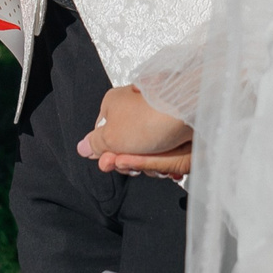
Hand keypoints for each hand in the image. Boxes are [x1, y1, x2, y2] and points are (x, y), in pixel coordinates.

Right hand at [77, 84, 191, 178]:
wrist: (191, 110)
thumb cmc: (148, 120)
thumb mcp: (112, 137)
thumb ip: (96, 144)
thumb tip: (81, 147)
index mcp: (113, 104)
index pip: (103, 135)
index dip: (109, 154)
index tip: (114, 163)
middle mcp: (133, 107)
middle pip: (126, 146)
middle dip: (132, 162)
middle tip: (137, 167)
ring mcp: (155, 115)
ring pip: (147, 151)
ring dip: (151, 165)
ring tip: (159, 166)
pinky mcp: (173, 124)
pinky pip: (165, 149)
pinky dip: (168, 160)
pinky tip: (171, 168)